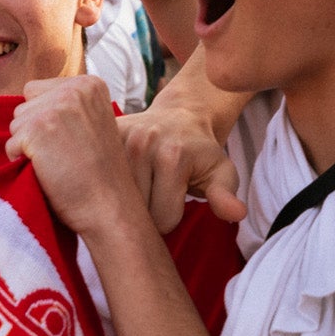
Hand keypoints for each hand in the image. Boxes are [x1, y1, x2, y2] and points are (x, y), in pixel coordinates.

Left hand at [7, 75, 148, 238]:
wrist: (110, 207)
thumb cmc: (100, 174)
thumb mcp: (93, 123)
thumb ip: (68, 107)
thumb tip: (27, 101)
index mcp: (89, 85)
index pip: (37, 91)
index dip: (46, 121)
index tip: (70, 142)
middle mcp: (73, 90)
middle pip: (24, 107)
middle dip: (36, 133)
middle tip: (65, 156)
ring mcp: (54, 107)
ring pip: (16, 125)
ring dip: (29, 148)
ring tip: (59, 163)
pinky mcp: (37, 128)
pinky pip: (11, 146)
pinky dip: (23, 163)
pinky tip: (50, 172)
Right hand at [114, 101, 246, 224]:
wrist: (181, 114)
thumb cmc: (201, 152)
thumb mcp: (221, 173)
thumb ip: (225, 195)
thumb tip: (237, 213)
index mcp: (172, 157)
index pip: (162, 221)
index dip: (170, 218)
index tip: (175, 199)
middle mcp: (142, 144)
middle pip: (137, 211)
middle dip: (147, 210)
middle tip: (157, 189)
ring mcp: (118, 136)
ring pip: (115, 198)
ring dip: (128, 197)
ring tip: (141, 181)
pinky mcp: (103, 133)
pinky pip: (98, 176)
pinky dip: (108, 182)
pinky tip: (119, 175)